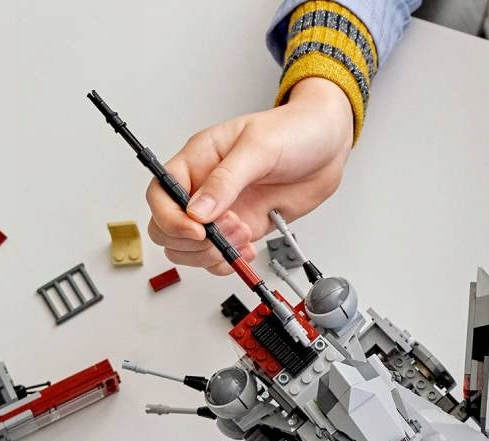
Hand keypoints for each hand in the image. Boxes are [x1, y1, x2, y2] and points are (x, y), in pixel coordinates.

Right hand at [146, 78, 353, 274]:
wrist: (327, 146)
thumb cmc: (293, 131)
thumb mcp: (258, 148)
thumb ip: (226, 180)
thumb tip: (198, 210)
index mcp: (198, 160)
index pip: (161, 194)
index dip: (170, 218)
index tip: (197, 230)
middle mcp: (205, 188)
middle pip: (168, 228)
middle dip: (193, 242)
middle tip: (225, 235)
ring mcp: (223, 212)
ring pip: (192, 248)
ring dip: (213, 254)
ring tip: (243, 236)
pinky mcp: (243, 228)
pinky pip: (222, 255)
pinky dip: (230, 261)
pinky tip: (247, 249)